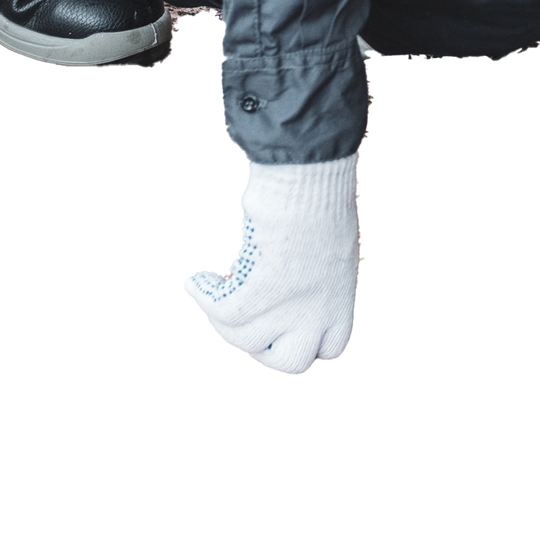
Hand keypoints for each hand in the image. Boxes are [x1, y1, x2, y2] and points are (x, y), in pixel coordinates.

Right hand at [181, 155, 360, 374]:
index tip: (280, 322)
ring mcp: (292, 306)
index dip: (301, 340)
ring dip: (223, 317)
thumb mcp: (329, 245)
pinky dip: (202, 294)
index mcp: (343, 298)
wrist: (311, 177)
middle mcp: (320, 310)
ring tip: (215, 286)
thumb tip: (283, 289)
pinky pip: (221, 311)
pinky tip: (196, 278)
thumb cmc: (319, 197)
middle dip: (264, 347)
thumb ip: (314, 277)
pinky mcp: (261, 292)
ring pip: (246, 339)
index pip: (330, 348)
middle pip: (292, 363)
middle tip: (247, 319)